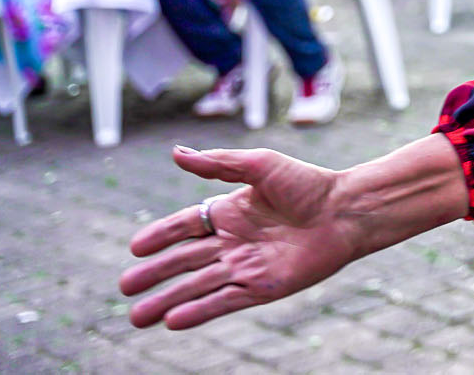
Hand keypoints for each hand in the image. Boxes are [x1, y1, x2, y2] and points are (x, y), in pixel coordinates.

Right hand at [121, 146, 357, 328]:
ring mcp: (246, 266)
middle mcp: (232, 242)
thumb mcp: (260, 166)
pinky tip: (173, 321)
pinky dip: (199, 311)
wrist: (347, 210)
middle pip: (184, 260)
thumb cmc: (308, 183)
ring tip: (138, 317)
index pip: (184, 226)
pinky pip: (224, 301)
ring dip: (168, 300)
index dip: (160, 237)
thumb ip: (218, 165)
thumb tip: (176, 152)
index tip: (135, 248)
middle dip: (155, 275)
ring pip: (198, 286)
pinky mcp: (262, 287)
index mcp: (229, 212)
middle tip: (125, 287)